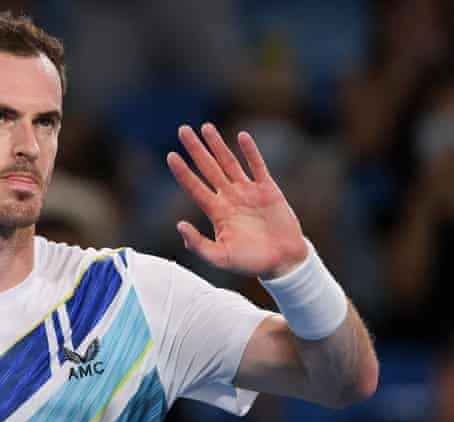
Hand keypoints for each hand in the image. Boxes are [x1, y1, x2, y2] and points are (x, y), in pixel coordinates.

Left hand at [167, 123, 307, 278]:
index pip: (194, 187)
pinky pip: (257, 166)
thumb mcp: (220, 257)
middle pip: (208, 168)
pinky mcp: (268, 189)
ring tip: (205, 127)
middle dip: (196, 149)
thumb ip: (198, 244)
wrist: (283, 261)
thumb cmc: (250, 262)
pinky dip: (250, 152)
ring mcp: (248, 191)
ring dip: (218, 145)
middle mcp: (229, 197)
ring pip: (229, 162)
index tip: (170, 155)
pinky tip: (241, 137)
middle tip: (182, 130)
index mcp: (216, 212)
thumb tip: (179, 226)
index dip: (183, 172)